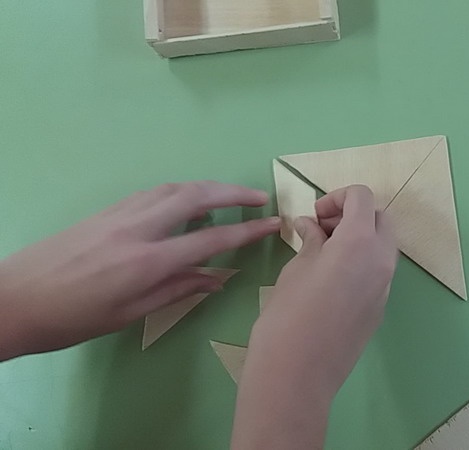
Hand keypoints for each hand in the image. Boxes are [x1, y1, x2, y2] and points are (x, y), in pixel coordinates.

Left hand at [0, 181, 280, 359]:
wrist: (12, 299)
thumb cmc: (72, 319)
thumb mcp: (128, 314)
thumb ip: (176, 290)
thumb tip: (215, 277)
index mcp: (148, 261)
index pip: (211, 238)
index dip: (247, 231)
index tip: (273, 223)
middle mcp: (138, 229)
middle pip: (196, 197)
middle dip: (233, 193)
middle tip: (259, 197)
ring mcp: (119, 214)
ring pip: (173, 188)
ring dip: (207, 187)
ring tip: (229, 196)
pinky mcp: (105, 211)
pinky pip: (151, 192)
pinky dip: (178, 191)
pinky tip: (186, 200)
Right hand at [231, 185, 396, 449]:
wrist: (298, 375)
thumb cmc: (288, 315)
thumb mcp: (296, 269)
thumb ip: (311, 241)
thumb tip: (311, 226)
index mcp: (360, 242)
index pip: (362, 197)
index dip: (337, 197)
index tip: (314, 215)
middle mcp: (382, 260)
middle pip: (380, 218)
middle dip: (352, 215)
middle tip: (320, 230)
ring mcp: (385, 286)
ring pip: (382, 245)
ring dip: (358, 238)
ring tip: (321, 253)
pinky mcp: (380, 308)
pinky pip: (377, 272)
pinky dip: (360, 262)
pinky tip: (330, 280)